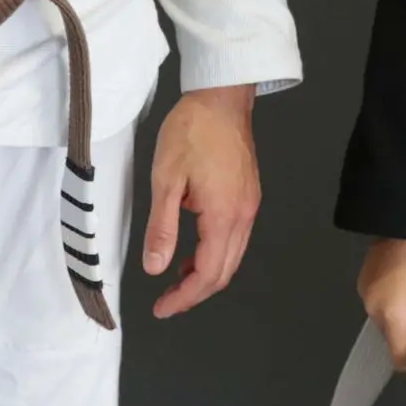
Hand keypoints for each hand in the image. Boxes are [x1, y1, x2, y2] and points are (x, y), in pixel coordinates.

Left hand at [142, 85, 260, 318]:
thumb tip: (156, 268)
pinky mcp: (248, 193)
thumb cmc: (192, 131)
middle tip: (166, 302)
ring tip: (175, 279)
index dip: (185, 297)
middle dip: (196, 293)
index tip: (161, 309)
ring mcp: (250, 203)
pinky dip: (215, 253)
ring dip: (206, 274)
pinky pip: (235, 237)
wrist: (222, 96)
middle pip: (225, 270)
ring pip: (233, 255)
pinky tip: (193, 250)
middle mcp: (244, 213)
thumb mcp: (166, 179)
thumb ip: (162, 228)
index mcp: (224, 214)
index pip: (209, 273)